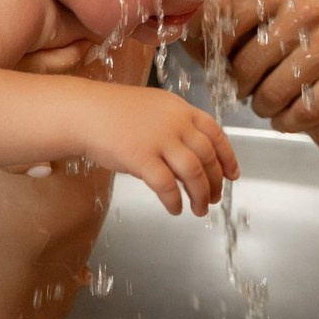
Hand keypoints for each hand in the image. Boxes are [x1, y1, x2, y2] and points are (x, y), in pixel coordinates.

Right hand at [85, 87, 238, 216]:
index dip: (228, 157)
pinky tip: (175, 209)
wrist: (85, 112)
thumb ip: (177, 127)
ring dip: (200, 195)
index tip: (233, 176)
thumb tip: (195, 158)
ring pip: (193, 173)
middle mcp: (175, 123)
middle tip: (215, 199)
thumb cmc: (116, 112)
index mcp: (181, 109)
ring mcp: (159, 140)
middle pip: (207, 157)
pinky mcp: (141, 158)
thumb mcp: (155, 108)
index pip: (216, 134)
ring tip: (199, 209)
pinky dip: (174, 201)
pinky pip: (166, 185)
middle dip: (215, 182)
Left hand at [222, 0, 318, 129]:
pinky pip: (310, 109)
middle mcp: (304, 13)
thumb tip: (213, 28)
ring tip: (266, 107)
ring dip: (264, 107)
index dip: (219, 53)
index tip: (220, 65)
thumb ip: (258, 2)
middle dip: (240, 86)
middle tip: (244, 92)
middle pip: (249, 65)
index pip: (231, 25)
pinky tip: (289, 119)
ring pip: (276, 91)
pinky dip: (292, 121)